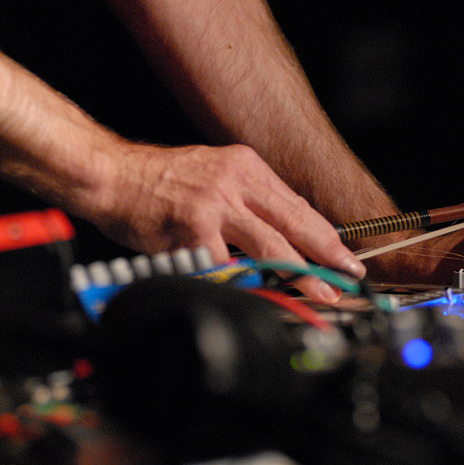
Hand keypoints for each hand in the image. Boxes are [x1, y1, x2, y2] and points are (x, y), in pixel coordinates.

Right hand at [87, 142, 365, 302]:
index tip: (344, 255)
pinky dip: (247, 284)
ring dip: (301, 273)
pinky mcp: (193, 228)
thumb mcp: (216, 175)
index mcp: (247, 167)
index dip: (324, 234)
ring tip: (323, 293)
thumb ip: (249, 202)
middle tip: (351, 275)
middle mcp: (237, 181)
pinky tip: (264, 297)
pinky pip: (228, 265)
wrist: (112, 175)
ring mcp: (216, 204)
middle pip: (295, 222)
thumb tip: (284, 234)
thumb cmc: (161, 181)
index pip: (297, 205)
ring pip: (271, 244)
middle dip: (328, 253)